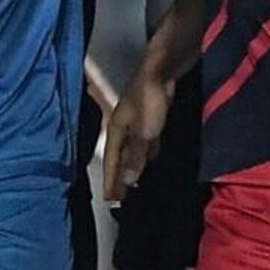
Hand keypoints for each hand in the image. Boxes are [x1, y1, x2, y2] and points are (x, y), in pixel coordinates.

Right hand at [97, 63, 171, 201]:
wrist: (160, 71)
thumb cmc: (148, 99)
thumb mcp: (142, 133)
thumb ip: (135, 157)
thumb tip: (128, 180)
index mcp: (115, 131)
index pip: (111, 162)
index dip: (111, 181)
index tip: (109, 199)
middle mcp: (122, 128)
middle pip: (120, 157)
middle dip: (119, 176)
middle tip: (120, 196)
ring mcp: (135, 121)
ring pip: (132, 150)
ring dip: (132, 165)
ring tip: (134, 182)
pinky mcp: (149, 117)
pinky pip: (145, 141)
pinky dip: (145, 152)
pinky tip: (150, 158)